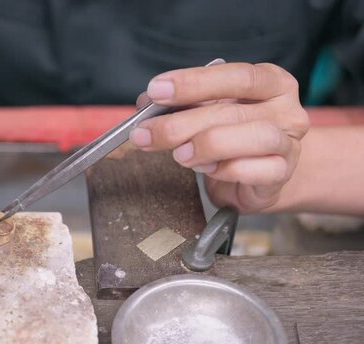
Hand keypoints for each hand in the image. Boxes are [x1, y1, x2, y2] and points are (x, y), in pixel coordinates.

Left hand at [129, 63, 309, 212]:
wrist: (256, 177)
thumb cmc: (230, 137)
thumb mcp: (206, 113)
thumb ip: (181, 104)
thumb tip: (146, 104)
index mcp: (270, 82)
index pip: (236, 76)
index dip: (193, 82)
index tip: (156, 90)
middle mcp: (285, 109)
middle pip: (232, 110)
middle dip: (180, 123)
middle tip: (145, 133)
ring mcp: (289, 142)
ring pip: (254, 137)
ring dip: (207, 145)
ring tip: (178, 154)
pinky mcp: (283, 173)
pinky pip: (260, 170)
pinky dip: (227, 170)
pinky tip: (206, 170)